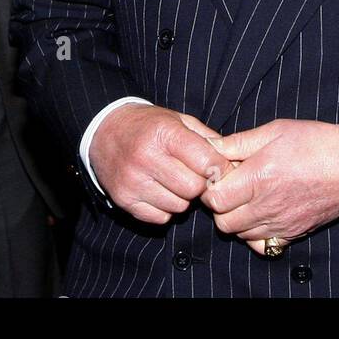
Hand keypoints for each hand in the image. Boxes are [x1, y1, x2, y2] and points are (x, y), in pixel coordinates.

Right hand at [88, 104, 226, 223]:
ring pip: (178, 206)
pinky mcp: (123, 199)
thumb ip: (208, 139)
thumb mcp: (179, 120)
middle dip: (200, 184)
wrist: (105, 129)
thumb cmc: (150, 125)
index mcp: (165, 133)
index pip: (206, 162)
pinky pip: (159, 218)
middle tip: (195, 176)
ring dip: (183, 198)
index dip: (219, 168)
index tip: (220, 168)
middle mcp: (146, 157)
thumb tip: (233, 161)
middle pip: (194, 188)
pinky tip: (160, 191)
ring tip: (175, 181)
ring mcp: (132, 180)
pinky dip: (165, 209)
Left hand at [202, 119, 338, 254]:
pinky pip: (262, 245)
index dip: (211, 186)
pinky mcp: (293, 233)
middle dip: (221, 205)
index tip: (220, 174)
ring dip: (237, 218)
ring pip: (240, 234)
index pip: (214, 198)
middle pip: (223, 222)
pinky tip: (262, 214)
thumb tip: (209, 146)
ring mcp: (280, 223)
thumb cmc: (317, 142)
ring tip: (249, 197)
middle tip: (232, 186)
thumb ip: (238, 142)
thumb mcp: (275, 131)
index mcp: (259, 177)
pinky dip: (255, 234)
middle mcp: (267, 205)